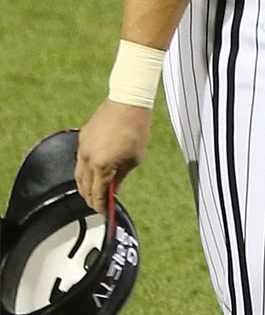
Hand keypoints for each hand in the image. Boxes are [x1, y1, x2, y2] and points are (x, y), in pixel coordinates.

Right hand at [76, 99, 151, 213]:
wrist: (128, 101)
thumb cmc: (136, 129)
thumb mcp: (134, 158)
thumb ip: (122, 176)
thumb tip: (116, 189)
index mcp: (102, 166)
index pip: (98, 194)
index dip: (101, 206)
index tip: (104, 213)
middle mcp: (88, 158)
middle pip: (84, 187)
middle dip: (91, 198)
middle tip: (98, 205)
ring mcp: (83, 147)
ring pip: (78, 175)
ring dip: (85, 186)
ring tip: (93, 192)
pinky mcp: (82, 137)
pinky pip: (79, 160)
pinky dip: (84, 170)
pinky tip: (91, 172)